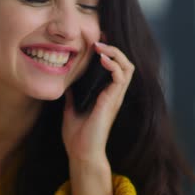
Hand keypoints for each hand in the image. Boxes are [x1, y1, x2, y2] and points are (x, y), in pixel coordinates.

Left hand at [62, 42, 134, 163]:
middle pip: (125, 64)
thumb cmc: (78, 136)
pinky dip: (113, 65)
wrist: (81, 153)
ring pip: (127, 68)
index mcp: (106, 95)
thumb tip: (67, 84)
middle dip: (114, 49)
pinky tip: (102, 59)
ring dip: (115, 53)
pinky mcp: (112, 102)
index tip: (97, 42)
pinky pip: (119, 78)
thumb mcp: (71, 109)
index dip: (109, 53)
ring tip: (101, 47)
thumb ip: (73, 96)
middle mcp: (114, 95)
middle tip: (99, 40)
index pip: (114, 68)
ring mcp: (115, 98)